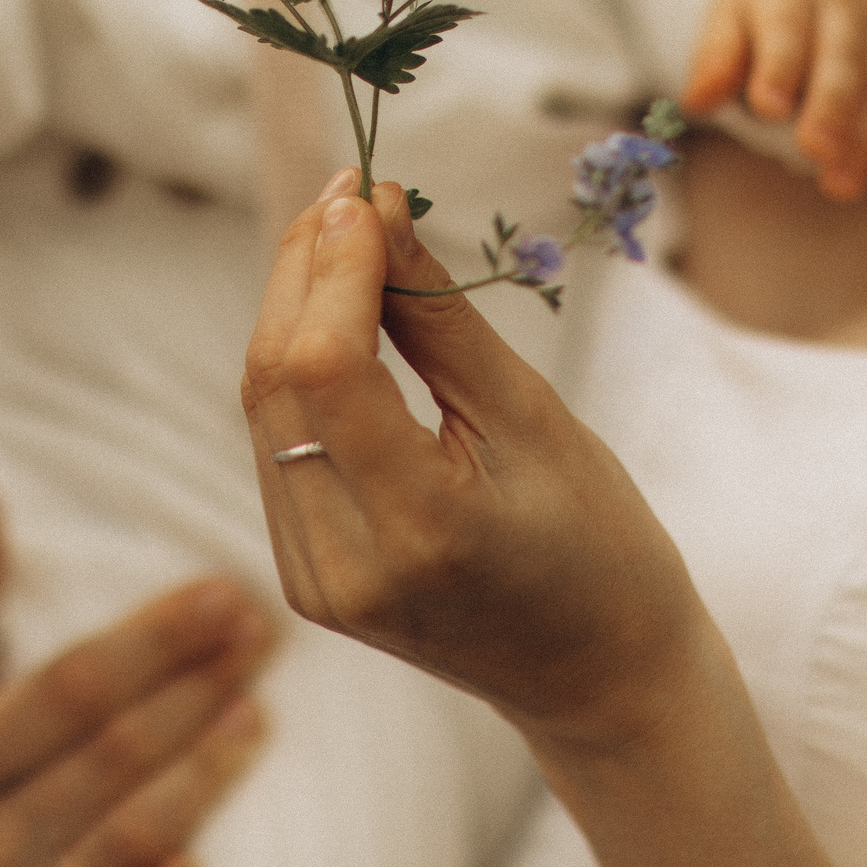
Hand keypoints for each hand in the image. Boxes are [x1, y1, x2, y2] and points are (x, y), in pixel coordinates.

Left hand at [241, 175, 705, 752]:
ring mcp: (313, 580)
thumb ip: (440, 317)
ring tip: (343, 230)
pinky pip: (280, 444)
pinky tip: (335, 312)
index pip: (329, 367)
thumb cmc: (600, 544)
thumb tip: (377, 209)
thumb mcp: (534, 418)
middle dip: (303, 270)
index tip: (365, 188)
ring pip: (265, 409)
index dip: (333, 264)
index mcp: (419, 529)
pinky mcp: (305, 576)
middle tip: (348, 191)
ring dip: (292, 309)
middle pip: (278, 381)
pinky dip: (298, 367)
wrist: (601, 678)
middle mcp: (344, 564)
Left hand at [682, 0, 866, 201]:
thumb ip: (717, 57)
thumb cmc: (772, 4)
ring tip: (842, 185)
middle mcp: (845, 17)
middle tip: (815, 149)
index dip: (779, 68)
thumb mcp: (733, 14)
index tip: (767, 106)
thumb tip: (697, 100)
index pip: (786, 30)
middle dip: (831, 107)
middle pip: (843, 62)